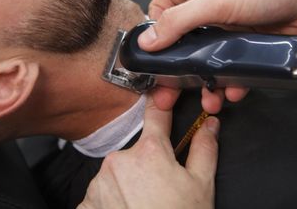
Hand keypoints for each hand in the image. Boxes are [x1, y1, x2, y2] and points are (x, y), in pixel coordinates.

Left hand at [78, 97, 219, 208]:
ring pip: (117, 173)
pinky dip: (112, 201)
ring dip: (127, 183)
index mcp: (149, 151)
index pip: (155, 115)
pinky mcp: (86, 204)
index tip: (162, 99)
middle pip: (136, 151)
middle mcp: (118, 161)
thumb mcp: (201, 185)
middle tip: (160, 188)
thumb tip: (210, 125)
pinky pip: (101, 194)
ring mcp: (99, 183)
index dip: (161, 105)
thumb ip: (204, 148)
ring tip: (144, 205)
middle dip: (146, 164)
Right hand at [139, 0, 296, 112]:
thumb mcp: (217, 3)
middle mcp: (213, 11)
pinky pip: (234, 71)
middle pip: (183, 39)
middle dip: (175, 67)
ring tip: (205, 100)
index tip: (151, 47)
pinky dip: (231, 85)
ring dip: (204, 82)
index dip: (156, 22)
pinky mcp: (252, 49)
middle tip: (165, 91)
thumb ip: (179, 22)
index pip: (166, 2)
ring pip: (208, 60)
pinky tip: (231, 94)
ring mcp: (233, 31)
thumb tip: (146, 42)